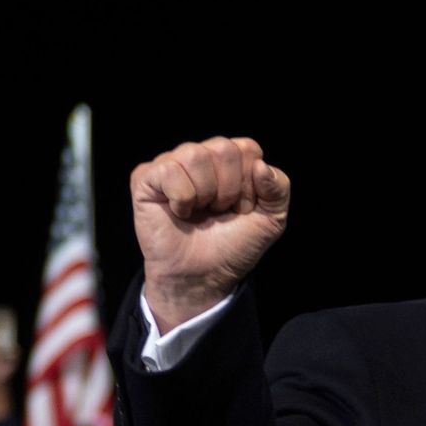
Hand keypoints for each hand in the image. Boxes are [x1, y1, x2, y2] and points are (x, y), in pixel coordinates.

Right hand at [132, 137, 290, 327]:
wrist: (202, 277)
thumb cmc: (232, 247)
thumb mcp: (271, 220)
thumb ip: (279, 188)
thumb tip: (261, 165)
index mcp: (228, 159)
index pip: (247, 148)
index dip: (249, 185)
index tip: (241, 209)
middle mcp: (199, 155)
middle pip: (223, 149)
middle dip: (229, 190)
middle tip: (218, 212)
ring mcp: (171, 164)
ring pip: (195, 155)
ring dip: (205, 193)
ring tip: (199, 212)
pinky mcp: (146, 178)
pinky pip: (169, 170)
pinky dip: (181, 197)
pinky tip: (179, 212)